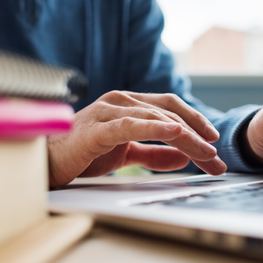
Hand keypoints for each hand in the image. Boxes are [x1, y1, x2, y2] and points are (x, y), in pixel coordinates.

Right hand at [47, 91, 226, 186]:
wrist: (46, 161)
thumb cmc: (82, 153)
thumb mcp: (126, 153)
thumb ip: (153, 153)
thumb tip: (182, 157)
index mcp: (127, 105)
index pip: (169, 107)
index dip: (194, 121)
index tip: (212, 141)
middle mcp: (120, 101)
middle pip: (168, 112)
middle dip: (197, 134)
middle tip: (215, 158)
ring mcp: (108, 111)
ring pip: (155, 119)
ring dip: (185, 136)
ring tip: (205, 153)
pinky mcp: (97, 129)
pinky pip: (130, 126)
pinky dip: (155, 128)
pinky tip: (174, 132)